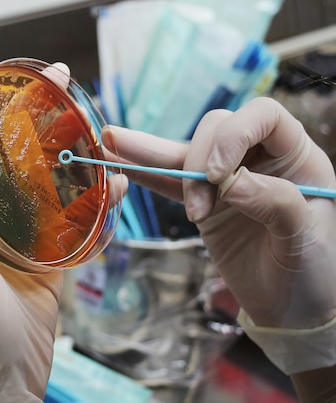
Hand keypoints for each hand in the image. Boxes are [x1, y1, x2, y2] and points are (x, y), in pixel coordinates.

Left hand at [0, 55, 62, 401]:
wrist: (5, 374)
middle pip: (6, 146)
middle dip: (25, 107)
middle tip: (52, 75)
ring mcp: (22, 228)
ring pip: (45, 172)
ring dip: (66, 142)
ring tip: (88, 114)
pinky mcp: (53, 249)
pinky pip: (76, 213)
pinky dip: (96, 195)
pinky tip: (115, 181)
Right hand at [103, 97, 335, 329]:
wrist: (292, 309)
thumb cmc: (314, 273)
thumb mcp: (306, 239)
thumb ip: (276, 204)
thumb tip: (229, 183)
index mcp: (296, 155)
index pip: (262, 116)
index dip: (234, 135)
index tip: (218, 177)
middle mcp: (260, 158)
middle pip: (218, 129)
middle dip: (198, 163)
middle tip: (196, 210)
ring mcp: (228, 179)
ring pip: (186, 153)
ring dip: (148, 151)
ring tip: (111, 141)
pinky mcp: (204, 202)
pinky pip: (170, 182)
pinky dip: (145, 173)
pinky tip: (116, 160)